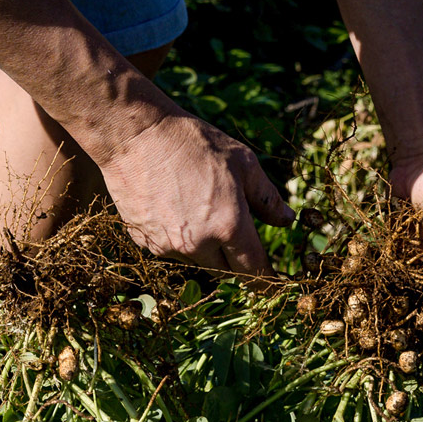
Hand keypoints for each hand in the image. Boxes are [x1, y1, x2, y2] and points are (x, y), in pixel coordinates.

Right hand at [98, 113, 294, 274]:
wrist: (135, 136)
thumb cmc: (193, 143)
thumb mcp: (242, 162)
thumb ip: (266, 198)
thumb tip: (287, 220)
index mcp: (229, 225)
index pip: (254, 268)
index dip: (267, 280)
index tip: (274, 286)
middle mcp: (198, 244)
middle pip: (226, 270)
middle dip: (235, 258)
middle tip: (234, 232)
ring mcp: (168, 246)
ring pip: (197, 260)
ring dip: (205, 247)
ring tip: (197, 208)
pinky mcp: (145, 243)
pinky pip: (171, 250)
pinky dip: (178, 238)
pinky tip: (173, 208)